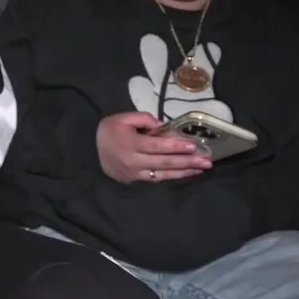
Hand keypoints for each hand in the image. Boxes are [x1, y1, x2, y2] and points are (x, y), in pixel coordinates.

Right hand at [95, 112, 211, 183]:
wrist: (92, 150)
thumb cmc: (110, 131)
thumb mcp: (123, 118)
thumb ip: (144, 119)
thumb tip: (164, 127)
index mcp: (131, 144)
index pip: (157, 146)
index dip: (176, 146)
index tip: (193, 146)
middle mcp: (134, 161)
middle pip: (164, 163)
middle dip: (187, 162)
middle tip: (206, 161)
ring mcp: (136, 173)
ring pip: (163, 174)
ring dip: (184, 172)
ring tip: (202, 169)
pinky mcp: (137, 180)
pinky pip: (158, 179)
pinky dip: (174, 176)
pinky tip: (187, 173)